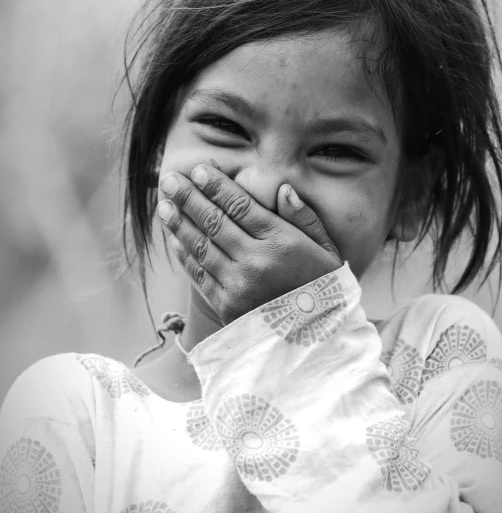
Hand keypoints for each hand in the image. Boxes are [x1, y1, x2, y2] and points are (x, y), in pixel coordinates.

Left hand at [157, 164, 341, 324]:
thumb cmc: (324, 290)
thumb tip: (282, 189)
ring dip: (178, 223)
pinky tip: (173, 238)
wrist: (319, 343)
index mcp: (281, 242)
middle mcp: (256, 261)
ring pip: (201, 246)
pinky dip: (183, 254)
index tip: (199, 169)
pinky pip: (198, 274)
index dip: (216, 186)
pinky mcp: (226, 307)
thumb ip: (305, 218)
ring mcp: (238, 286)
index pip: (240, 206)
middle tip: (170, 179)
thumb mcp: (327, 250)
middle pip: (214, 221)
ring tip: (164, 204)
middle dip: (189, 197)